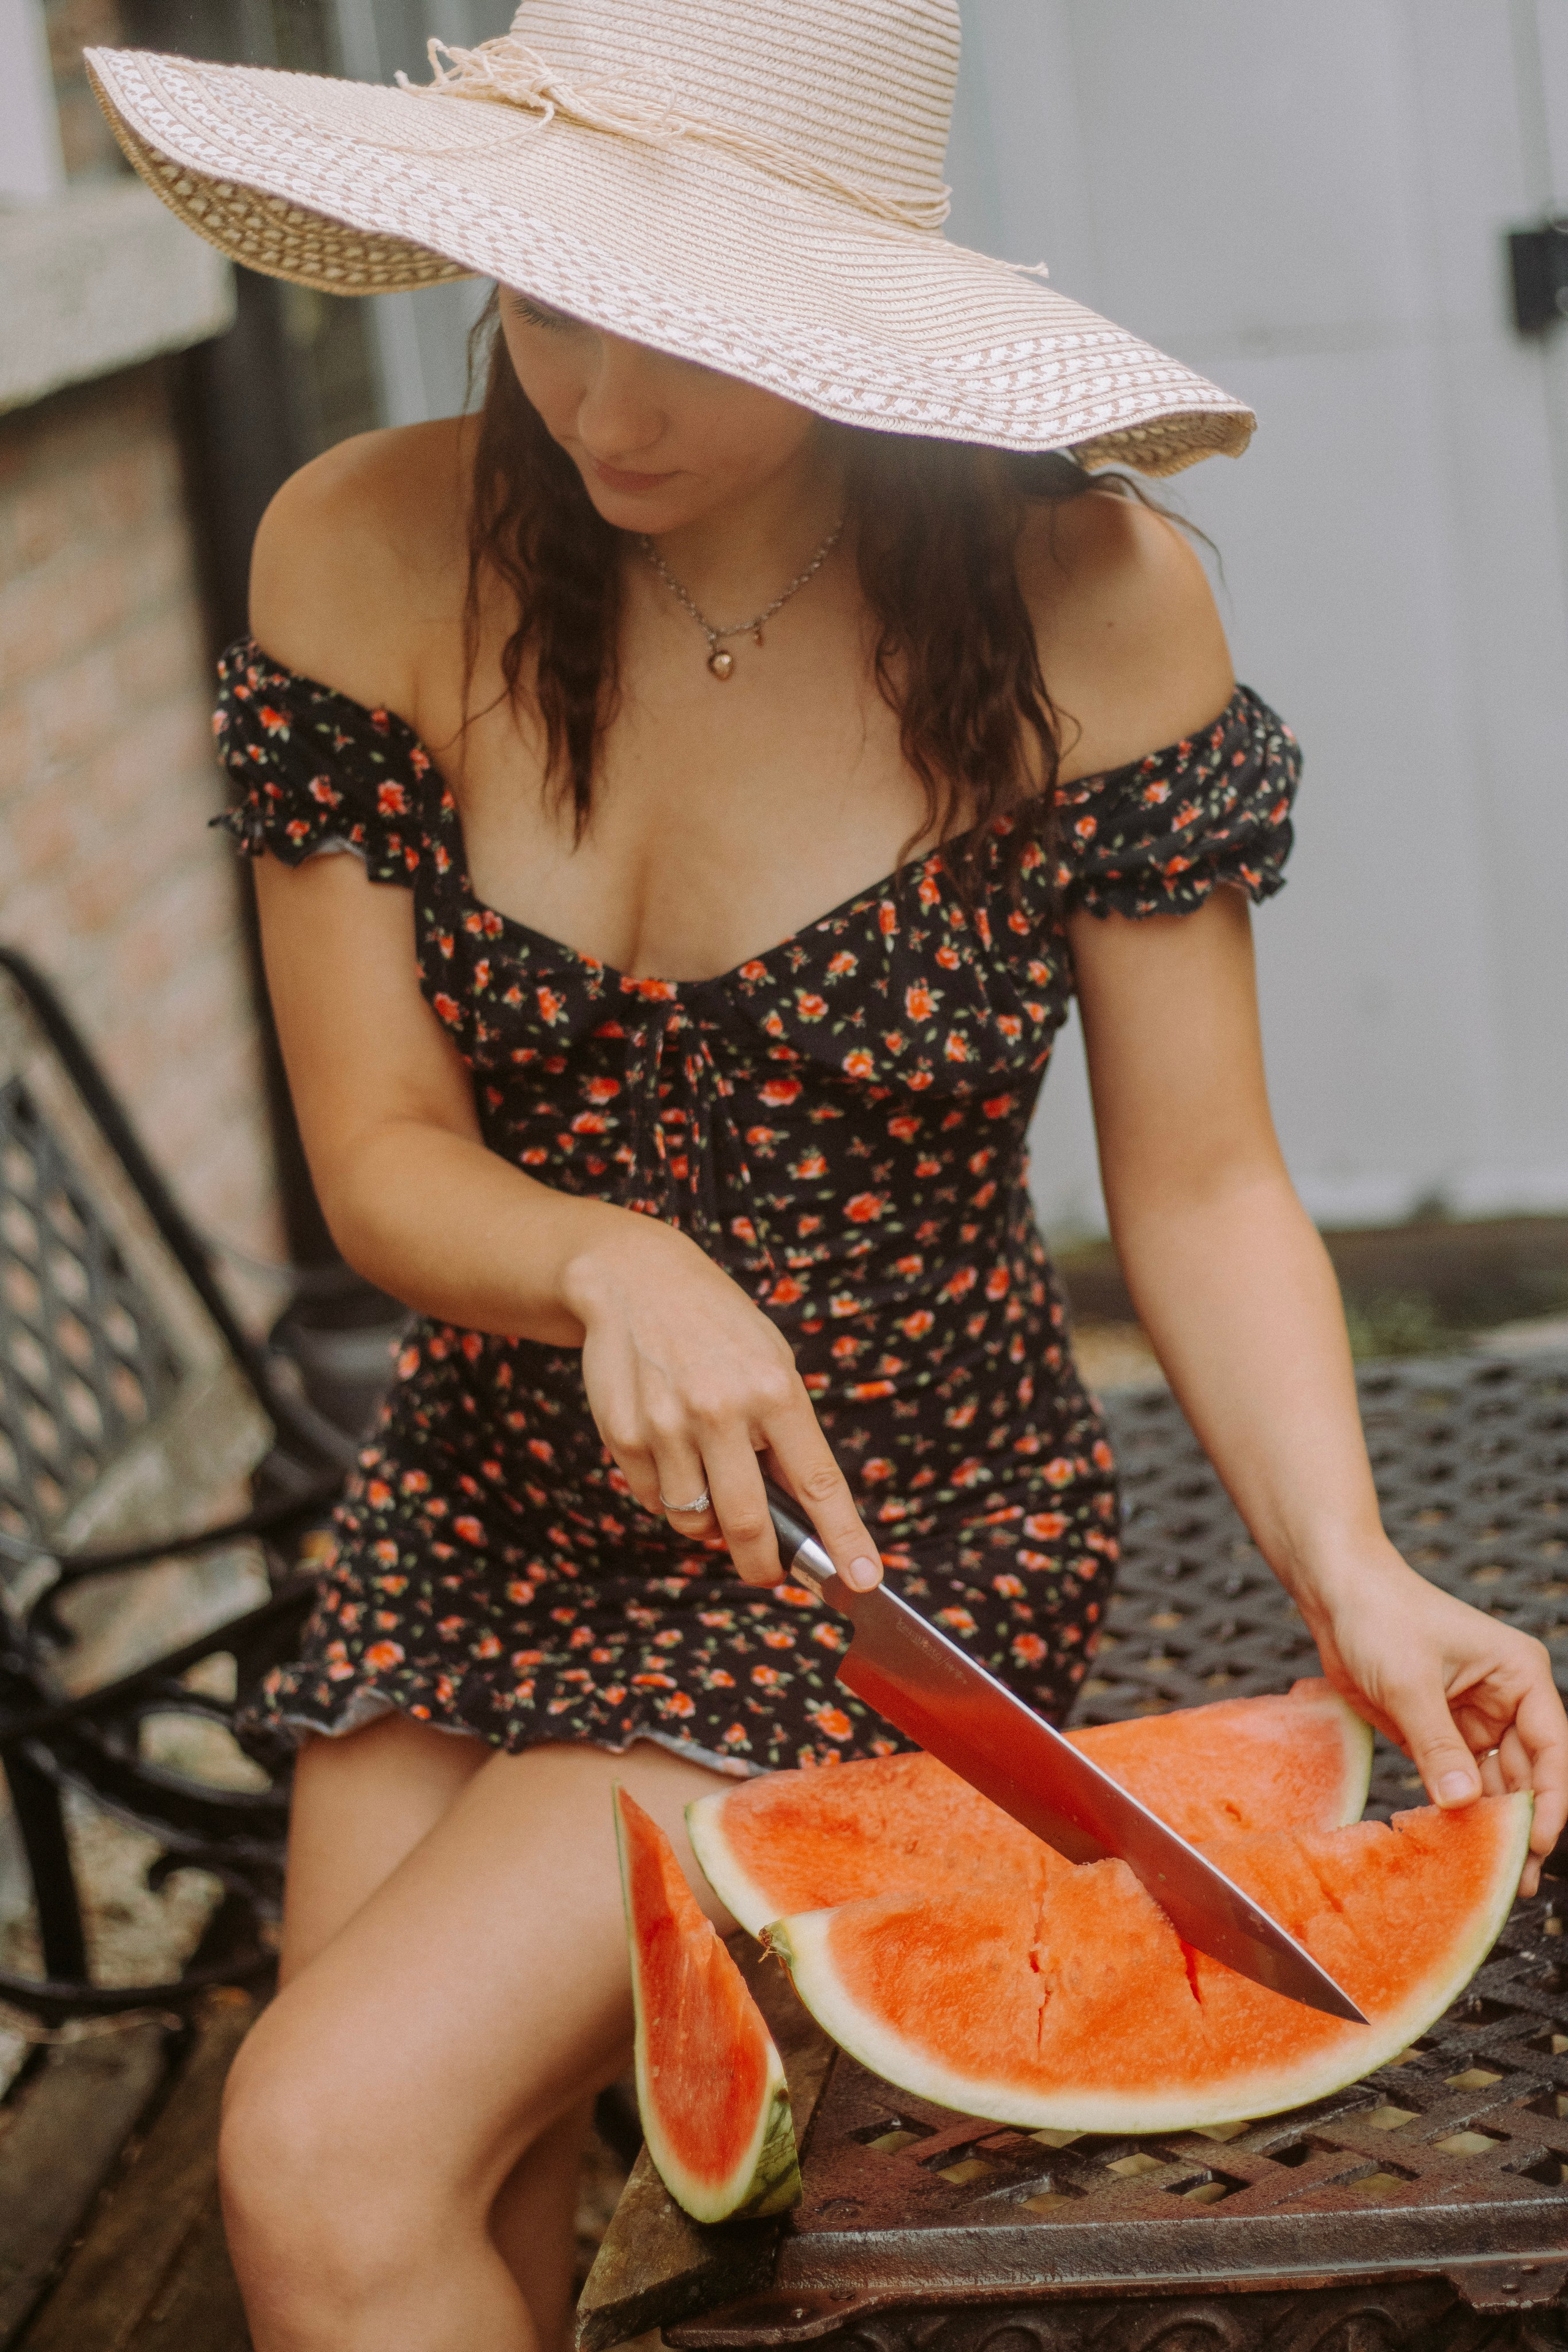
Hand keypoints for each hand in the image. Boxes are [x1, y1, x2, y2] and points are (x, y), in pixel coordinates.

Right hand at [564, 1215, 881, 1590]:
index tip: (863, 1578)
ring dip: (707, 1520)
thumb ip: (786, 1434)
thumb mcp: (771, 1363)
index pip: (818, 1481)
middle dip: (763, 1563)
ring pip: (693, 1520)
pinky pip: (654, 1499)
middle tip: (769, 1572)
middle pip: (747, 1523)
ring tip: (709, 1474)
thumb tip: (802, 1514)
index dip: (844, 1536)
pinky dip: (669, 1493)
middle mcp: (721, 1409)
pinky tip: (670, 1448)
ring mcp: (667, 1424)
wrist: (635, 1279)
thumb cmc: (718, 1328)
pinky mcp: (623, 1434)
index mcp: (774, 1389)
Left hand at [1306, 1546, 1567, 1895]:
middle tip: (1514, 1880)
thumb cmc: (1379, 1616)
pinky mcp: (1438, 1733)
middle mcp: (1505, 1700)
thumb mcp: (1409, 1682)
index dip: (1549, 1800)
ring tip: (1487, 1877)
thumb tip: (1463, 1801)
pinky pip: (1456, 1780)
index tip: (1536, 1843)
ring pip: (1493, 1783)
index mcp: (1519, 1676)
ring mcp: (1472, 1718)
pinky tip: (1455, 1846)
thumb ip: (1438, 1744)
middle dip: (1521, 1824)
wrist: (1335, 1596)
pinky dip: (1456, 1810)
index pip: (1551, 1748)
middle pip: (1527, 1774)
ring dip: (1489, 1825)